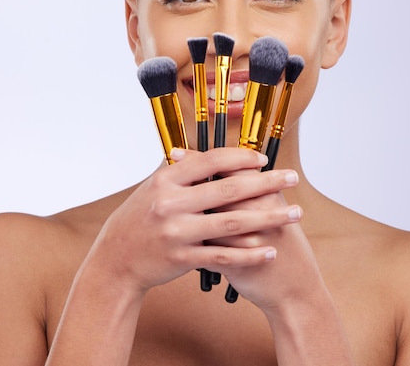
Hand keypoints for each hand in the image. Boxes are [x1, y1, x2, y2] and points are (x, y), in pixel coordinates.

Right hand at [83, 147, 302, 294]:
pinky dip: (249, 254)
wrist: (116, 258)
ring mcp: (176, 232)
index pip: (211, 160)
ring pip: (232, 224)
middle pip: (228, 190)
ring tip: (293, 214)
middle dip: (266, 183)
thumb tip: (212, 152)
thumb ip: (183, 170)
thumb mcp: (155, 186)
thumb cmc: (141, 217)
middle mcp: (171, 203)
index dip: (240, 157)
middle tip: (292, 178)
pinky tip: (270, 250)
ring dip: (268, 218)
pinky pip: (223, 257)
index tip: (263, 159)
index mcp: (166, 179)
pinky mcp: (182, 259)